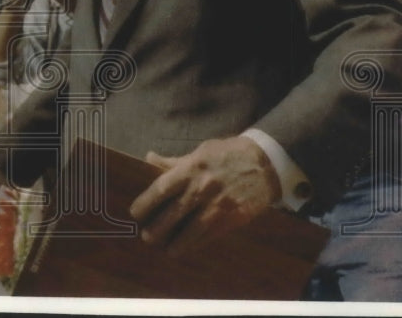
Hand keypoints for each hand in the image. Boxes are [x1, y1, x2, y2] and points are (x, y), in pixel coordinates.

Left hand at [128, 137, 280, 256]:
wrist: (265, 163)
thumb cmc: (228, 154)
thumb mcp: (201, 152)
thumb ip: (174, 162)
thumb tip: (149, 159)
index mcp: (192, 168)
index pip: (162, 188)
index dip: (146, 203)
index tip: (135, 213)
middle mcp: (203, 187)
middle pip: (174, 213)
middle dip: (158, 228)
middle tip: (146, 237)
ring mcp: (219, 204)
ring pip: (192, 229)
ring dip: (177, 242)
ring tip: (166, 249)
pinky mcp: (233, 217)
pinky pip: (211, 234)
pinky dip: (197, 243)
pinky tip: (188, 247)